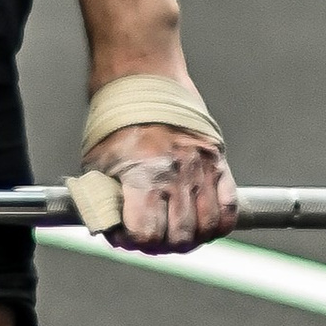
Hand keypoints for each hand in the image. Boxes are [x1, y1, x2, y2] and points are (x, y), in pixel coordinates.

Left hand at [81, 126, 239, 256]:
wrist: (143, 80)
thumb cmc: (117, 122)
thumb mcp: (97, 163)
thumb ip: (104, 201)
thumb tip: (110, 231)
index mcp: (143, 175)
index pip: (146, 233)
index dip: (133, 241)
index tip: (126, 235)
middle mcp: (175, 174)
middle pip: (179, 237)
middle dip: (162, 245)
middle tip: (151, 238)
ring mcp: (200, 168)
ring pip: (207, 227)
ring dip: (191, 238)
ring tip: (175, 232)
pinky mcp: (217, 161)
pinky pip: (228, 207)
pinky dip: (218, 224)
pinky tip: (203, 225)